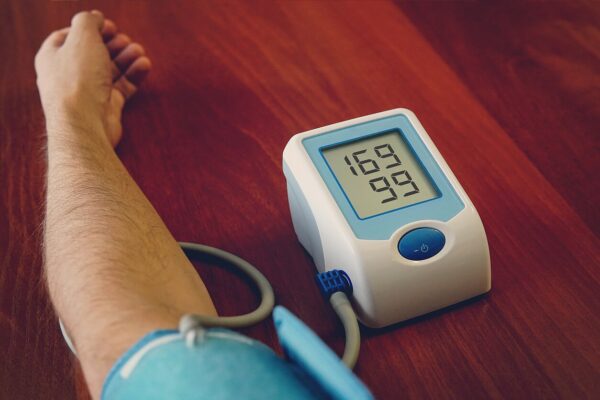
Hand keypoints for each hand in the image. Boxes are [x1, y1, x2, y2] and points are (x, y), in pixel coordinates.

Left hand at [35, 10, 150, 146]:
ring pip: (109, 70)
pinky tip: (144, 65)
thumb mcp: (83, 38)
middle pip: (93, 54)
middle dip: (111, 44)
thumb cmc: (78, 80)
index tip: (107, 25)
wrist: (84, 123)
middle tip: (124, 39)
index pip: (69, 37)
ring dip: (126, 58)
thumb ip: (89, 22)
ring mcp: (88, 92)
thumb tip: (95, 17)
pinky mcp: (106, 107)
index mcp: (53, 57)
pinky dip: (133, 75)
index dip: (89, 28)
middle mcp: (68, 75)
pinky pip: (122, 87)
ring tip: (139, 51)